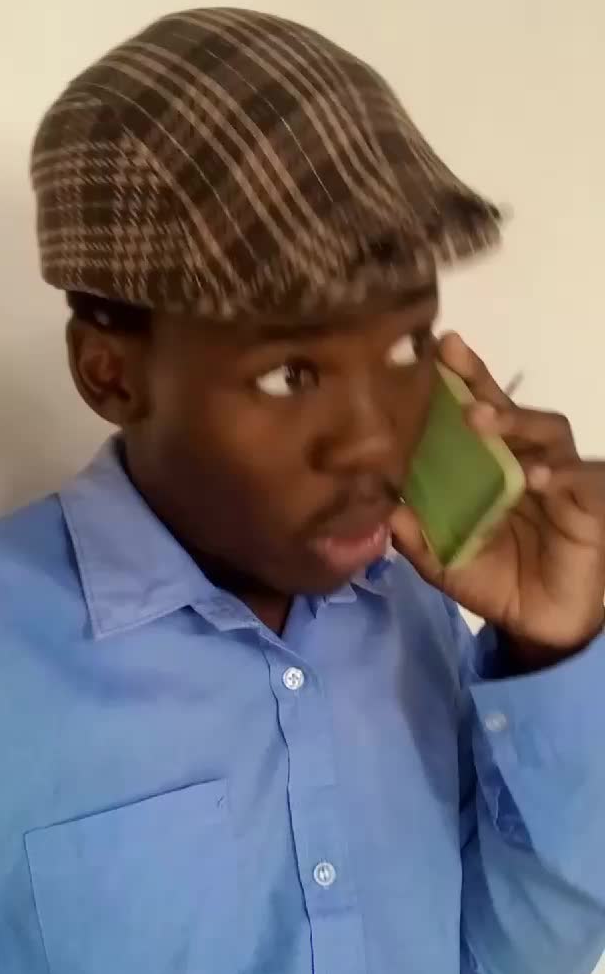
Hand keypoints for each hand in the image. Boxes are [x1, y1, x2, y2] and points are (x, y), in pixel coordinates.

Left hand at [391, 333, 604, 657]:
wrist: (539, 625)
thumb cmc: (496, 581)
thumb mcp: (445, 562)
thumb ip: (417, 538)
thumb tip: (388, 510)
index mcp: (489, 466)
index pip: (473, 414)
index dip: (459, 381)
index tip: (437, 348)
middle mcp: (525, 459)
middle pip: (508, 408)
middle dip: (480, 380)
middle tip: (454, 356)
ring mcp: (561, 476)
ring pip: (547, 430)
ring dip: (515, 421)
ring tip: (481, 420)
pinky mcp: (590, 500)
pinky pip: (578, 477)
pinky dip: (558, 473)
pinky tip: (535, 476)